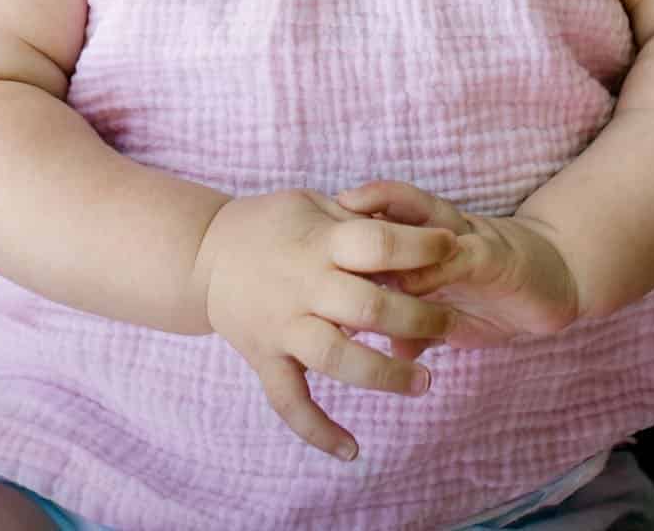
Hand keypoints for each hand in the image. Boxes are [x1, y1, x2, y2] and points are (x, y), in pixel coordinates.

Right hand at [193, 189, 455, 460]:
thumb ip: (360, 217)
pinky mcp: (264, 359)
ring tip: (425, 382)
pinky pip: (289, 402)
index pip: (378, 244)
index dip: (420, 247)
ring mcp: (282, 327)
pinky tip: (352, 450)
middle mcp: (303, 288)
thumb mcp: (314, 203)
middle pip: (368, 308)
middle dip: (419, 317)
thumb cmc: (270, 223)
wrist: (201, 254)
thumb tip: (416, 226)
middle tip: (451, 323)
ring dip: (385, 374)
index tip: (453, 246)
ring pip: (337, 359)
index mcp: (320, 244)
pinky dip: (318, 430)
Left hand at [336, 180, 581, 351]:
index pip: (375, 227)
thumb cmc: (497, 298)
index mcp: (423, 246)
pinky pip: (455, 257)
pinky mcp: (492, 256)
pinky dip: (432, 267)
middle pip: (387, 215)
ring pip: (416, 225)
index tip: (298, 237)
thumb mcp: (453, 319)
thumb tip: (394, 353)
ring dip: (383, 228)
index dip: (340, 229)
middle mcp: (439, 235)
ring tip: (350, 222)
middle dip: (351, 216)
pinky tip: (410, 280)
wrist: (558, 281)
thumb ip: (422, 331)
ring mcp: (464, 241)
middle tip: (312, 225)